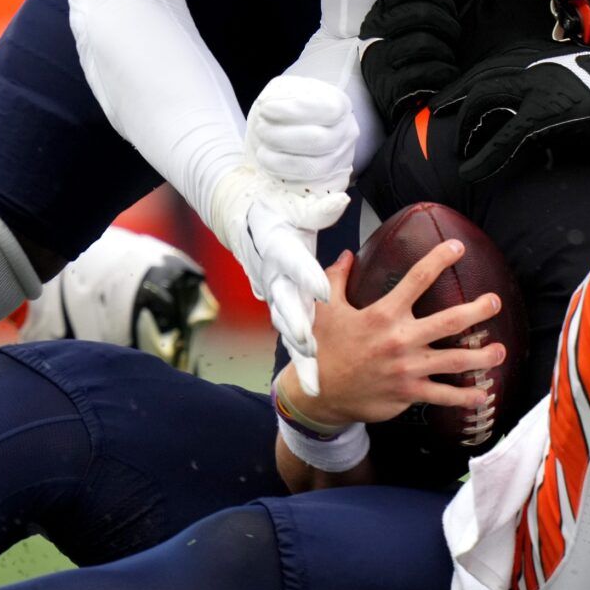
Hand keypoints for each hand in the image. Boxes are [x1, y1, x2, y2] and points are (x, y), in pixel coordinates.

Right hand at [212, 164, 347, 393]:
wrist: (250, 230)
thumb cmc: (276, 217)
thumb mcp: (293, 208)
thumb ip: (315, 209)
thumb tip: (340, 201)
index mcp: (278, 251)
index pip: (293, 263)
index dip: (306, 275)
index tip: (322, 288)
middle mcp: (275, 280)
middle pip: (287, 307)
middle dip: (298, 329)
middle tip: (311, 346)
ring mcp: (277, 301)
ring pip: (289, 332)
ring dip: (302, 357)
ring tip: (316, 382)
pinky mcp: (283, 316)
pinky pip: (295, 343)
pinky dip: (305, 366)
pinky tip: (318, 389)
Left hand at [246, 75, 359, 191]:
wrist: (298, 131)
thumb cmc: (291, 110)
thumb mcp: (287, 91)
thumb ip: (281, 94)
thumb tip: (268, 105)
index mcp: (340, 106)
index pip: (326, 109)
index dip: (293, 110)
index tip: (265, 109)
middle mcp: (346, 134)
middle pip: (317, 140)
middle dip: (281, 136)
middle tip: (260, 129)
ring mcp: (340, 160)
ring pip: (311, 166)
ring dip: (279, 159)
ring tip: (261, 149)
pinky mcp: (329, 182)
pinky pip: (307, 184)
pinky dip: (282, 174)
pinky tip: (268, 162)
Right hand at [303, 243, 507, 425]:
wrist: (317, 393)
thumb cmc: (323, 347)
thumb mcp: (325, 308)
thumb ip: (337, 279)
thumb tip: (349, 255)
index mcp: (383, 313)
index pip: (417, 279)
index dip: (439, 259)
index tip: (457, 248)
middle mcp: (401, 339)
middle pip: (450, 321)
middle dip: (478, 310)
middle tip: (494, 302)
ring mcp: (408, 368)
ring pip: (455, 361)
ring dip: (482, 356)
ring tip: (501, 351)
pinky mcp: (408, 393)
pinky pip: (443, 395)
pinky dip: (465, 397)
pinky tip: (483, 395)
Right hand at [359, 0, 465, 121]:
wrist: (396, 103)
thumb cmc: (410, 60)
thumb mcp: (406, 27)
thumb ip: (423, 7)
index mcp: (382, 11)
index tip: (451, 9)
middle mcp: (374, 31)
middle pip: (421, 13)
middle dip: (449, 25)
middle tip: (455, 37)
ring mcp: (378, 58)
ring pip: (424, 42)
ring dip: (447, 51)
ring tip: (450, 59)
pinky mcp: (388, 84)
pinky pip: (426, 70)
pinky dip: (445, 72)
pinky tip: (448, 74)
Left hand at [451, 44, 589, 182]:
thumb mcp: (568, 81)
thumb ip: (543, 89)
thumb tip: (524, 111)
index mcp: (537, 57)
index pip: (490, 66)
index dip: (465, 82)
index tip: (450, 96)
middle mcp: (531, 66)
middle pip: (478, 79)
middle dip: (454, 98)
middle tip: (437, 115)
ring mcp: (535, 87)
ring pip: (483, 102)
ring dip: (466, 128)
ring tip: (458, 150)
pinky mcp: (543, 112)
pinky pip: (503, 137)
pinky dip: (484, 157)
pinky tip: (470, 172)